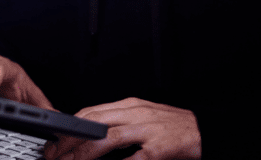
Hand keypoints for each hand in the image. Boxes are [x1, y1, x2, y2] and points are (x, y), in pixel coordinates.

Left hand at [43, 98, 200, 159]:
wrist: (205, 130)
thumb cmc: (174, 127)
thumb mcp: (143, 117)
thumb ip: (119, 122)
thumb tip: (91, 133)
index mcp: (130, 106)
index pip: (91, 111)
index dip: (70, 126)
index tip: (56, 139)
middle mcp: (136, 114)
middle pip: (94, 123)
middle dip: (70, 140)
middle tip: (55, 155)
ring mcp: (148, 130)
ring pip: (109, 138)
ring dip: (85, 153)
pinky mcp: (160, 148)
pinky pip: (135, 158)